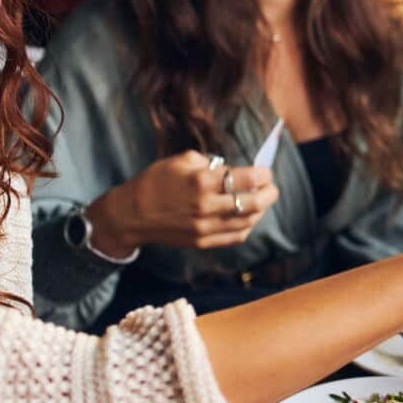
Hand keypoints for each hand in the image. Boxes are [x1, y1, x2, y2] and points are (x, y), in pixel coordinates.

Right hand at [87, 151, 279, 257]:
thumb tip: (233, 169)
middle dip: (269, 193)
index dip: (263, 174)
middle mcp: (206, 207)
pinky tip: (248, 216)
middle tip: (271, 187)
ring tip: (261, 200)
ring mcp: (205, 227)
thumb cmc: (155, 182)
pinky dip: (248, 226)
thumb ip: (210, 163)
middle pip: (254, 202)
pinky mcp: (202, 241)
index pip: (247, 179)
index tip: (265, 171)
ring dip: (260, 210)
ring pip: (248, 221)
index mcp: (202, 182)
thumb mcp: (181, 161)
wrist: (131, 214)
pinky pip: (236, 236)